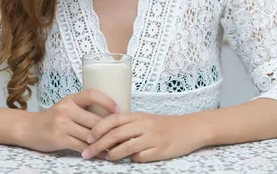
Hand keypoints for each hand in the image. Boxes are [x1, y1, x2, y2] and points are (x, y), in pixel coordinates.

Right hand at [17, 90, 119, 154]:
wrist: (29, 128)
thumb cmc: (53, 118)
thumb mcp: (67, 107)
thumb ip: (83, 109)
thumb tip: (109, 116)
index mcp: (71, 99)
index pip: (92, 95)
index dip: (107, 101)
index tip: (119, 110)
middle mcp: (66, 109)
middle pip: (94, 120)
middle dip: (109, 130)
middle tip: (122, 135)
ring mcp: (62, 124)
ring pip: (90, 135)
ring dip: (104, 143)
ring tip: (116, 147)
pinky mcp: (59, 138)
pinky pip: (82, 147)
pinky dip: (94, 152)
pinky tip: (101, 155)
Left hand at [82, 112, 209, 162]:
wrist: (190, 128)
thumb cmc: (163, 125)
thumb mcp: (144, 119)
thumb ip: (126, 125)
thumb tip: (104, 135)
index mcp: (138, 115)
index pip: (112, 120)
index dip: (97, 129)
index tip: (87, 138)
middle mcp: (144, 125)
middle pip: (115, 135)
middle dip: (98, 145)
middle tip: (87, 153)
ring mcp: (152, 138)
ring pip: (126, 147)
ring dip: (112, 155)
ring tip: (106, 158)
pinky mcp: (160, 150)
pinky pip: (141, 157)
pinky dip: (132, 159)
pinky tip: (129, 160)